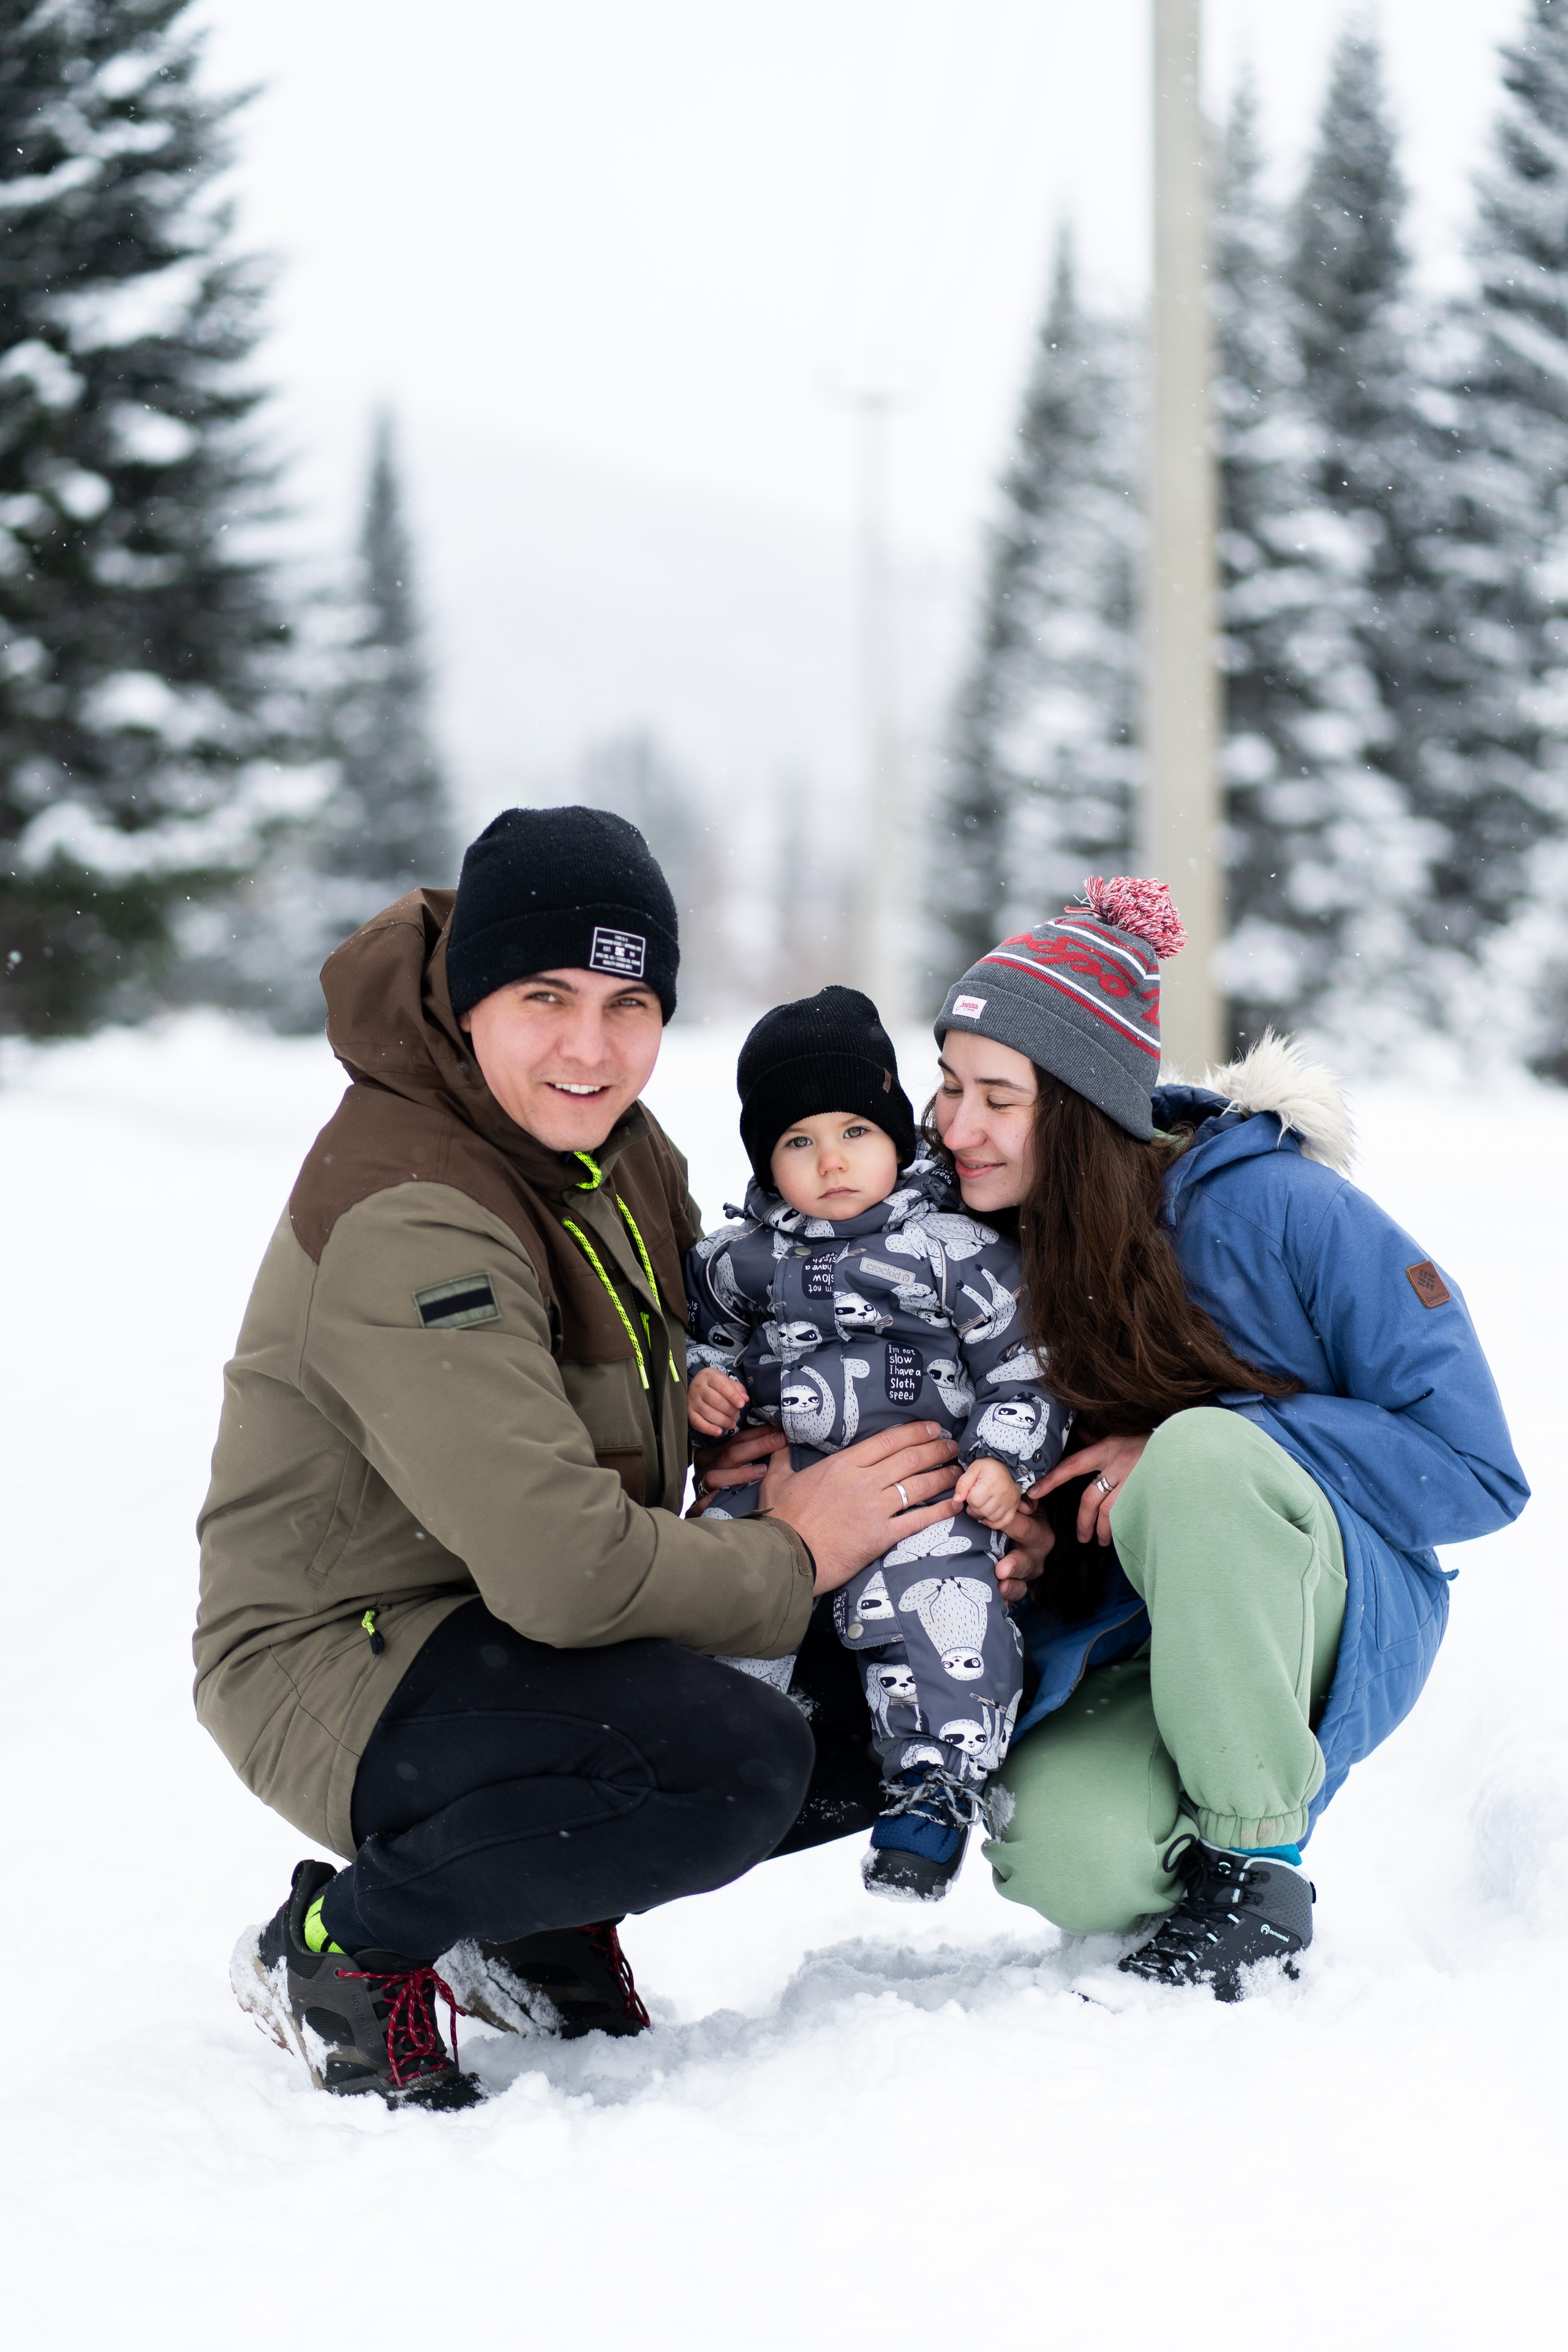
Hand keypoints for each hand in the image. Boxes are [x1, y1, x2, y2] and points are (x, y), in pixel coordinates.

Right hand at [687, 1364, 748, 1438]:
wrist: (696, 1386)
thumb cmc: (715, 1385)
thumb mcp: (727, 1381)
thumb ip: (737, 1389)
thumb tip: (745, 1399)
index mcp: (709, 1376)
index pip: (722, 1385)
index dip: (733, 1396)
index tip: (742, 1404)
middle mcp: (698, 1386)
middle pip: (716, 1401)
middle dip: (730, 1410)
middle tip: (736, 1414)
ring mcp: (692, 1400)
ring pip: (708, 1413)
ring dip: (723, 1421)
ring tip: (732, 1423)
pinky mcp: (689, 1412)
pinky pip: (697, 1422)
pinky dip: (709, 1429)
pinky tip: (719, 1431)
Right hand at [688, 1421, 787, 1514]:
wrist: (714, 1518)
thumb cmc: (731, 1485)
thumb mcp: (736, 1463)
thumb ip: (749, 1451)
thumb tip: (777, 1437)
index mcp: (712, 1452)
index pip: (738, 1439)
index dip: (759, 1434)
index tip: (779, 1431)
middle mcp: (704, 1467)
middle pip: (731, 1454)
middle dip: (758, 1446)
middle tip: (780, 1441)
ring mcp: (699, 1486)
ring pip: (716, 1476)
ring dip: (741, 1473)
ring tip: (764, 1470)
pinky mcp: (697, 1506)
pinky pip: (703, 1502)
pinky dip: (715, 1500)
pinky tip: (733, 1497)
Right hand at [758, 1422, 959, 1595]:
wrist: (785, 1557)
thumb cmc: (781, 1519)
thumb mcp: (777, 1480)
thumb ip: (781, 1457)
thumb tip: (777, 1438)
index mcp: (842, 1465)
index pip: (887, 1441)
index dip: (914, 1432)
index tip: (932, 1428)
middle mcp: (864, 1482)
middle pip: (909, 1459)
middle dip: (936, 1450)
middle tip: (953, 1446)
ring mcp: (875, 1509)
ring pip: (918, 1486)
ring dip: (943, 1476)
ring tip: (960, 1471)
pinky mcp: (882, 1536)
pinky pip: (918, 1520)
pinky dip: (939, 1511)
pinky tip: (954, 1505)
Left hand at [952, 1456, 1020, 1529]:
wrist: (1008, 1465)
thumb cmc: (990, 1466)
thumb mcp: (973, 1469)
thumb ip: (962, 1484)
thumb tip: (956, 1500)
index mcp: (990, 1484)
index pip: (974, 1501)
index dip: (969, 1498)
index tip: (971, 1492)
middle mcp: (1001, 1494)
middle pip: (982, 1511)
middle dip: (974, 1507)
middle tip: (975, 1499)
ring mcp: (1009, 1502)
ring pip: (991, 1518)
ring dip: (983, 1514)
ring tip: (982, 1505)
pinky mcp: (1014, 1506)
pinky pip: (1005, 1521)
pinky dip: (995, 1523)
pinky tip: (988, 1518)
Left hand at [994, 1499, 1052, 1604]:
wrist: (1021, 1533)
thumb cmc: (1017, 1515)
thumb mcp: (1022, 1505)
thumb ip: (1019, 1500)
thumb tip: (1017, 1501)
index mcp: (1039, 1532)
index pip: (1023, 1528)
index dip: (1005, 1525)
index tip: (985, 1521)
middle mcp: (1036, 1554)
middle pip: (1025, 1561)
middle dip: (1014, 1565)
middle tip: (1001, 1569)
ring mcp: (1027, 1573)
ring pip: (1021, 1583)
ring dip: (1010, 1587)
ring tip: (1000, 1587)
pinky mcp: (1018, 1586)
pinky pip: (1013, 1596)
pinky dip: (1004, 1600)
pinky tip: (998, 1604)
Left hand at [1028, 1434, 1150, 1546]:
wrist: (1184, 1443)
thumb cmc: (1149, 1439)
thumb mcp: (1121, 1435)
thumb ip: (1099, 1440)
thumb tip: (1081, 1435)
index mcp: (1107, 1449)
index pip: (1072, 1466)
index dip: (1051, 1480)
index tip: (1033, 1492)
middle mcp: (1117, 1464)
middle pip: (1090, 1499)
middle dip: (1083, 1521)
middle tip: (1081, 1537)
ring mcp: (1133, 1480)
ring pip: (1109, 1512)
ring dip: (1102, 1530)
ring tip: (1100, 1540)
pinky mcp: (1147, 1492)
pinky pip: (1128, 1515)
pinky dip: (1121, 1527)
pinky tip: (1120, 1534)